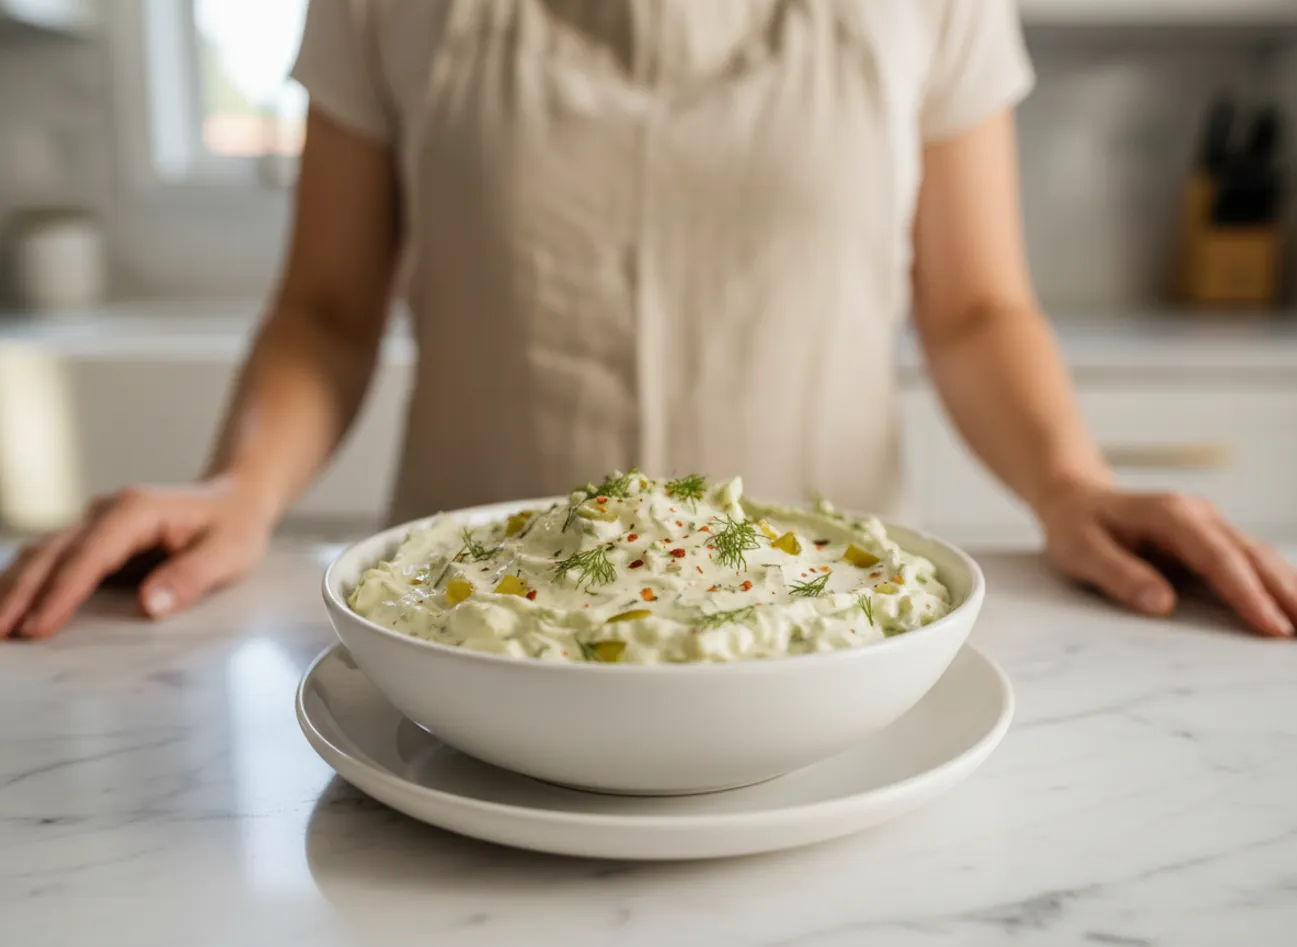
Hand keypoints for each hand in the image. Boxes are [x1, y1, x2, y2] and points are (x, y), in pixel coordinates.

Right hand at [0, 477, 274, 638]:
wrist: (232, 500)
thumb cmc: (233, 527)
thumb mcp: (230, 553)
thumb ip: (192, 577)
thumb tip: (151, 605)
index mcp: (137, 511)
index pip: (90, 555)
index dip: (61, 592)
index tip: (37, 628)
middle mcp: (106, 511)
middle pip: (51, 553)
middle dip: (18, 595)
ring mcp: (93, 522)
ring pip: (40, 554)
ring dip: (11, 589)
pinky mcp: (90, 538)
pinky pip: (49, 560)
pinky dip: (23, 582)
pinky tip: (4, 605)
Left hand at [1037, 482, 1296, 637]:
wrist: (1076, 499)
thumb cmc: (1076, 526)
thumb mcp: (1080, 551)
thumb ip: (1118, 575)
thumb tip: (1162, 605)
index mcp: (1169, 514)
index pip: (1218, 557)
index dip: (1247, 593)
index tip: (1272, 626)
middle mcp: (1199, 515)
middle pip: (1253, 555)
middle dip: (1287, 594)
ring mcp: (1210, 525)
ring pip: (1260, 557)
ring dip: (1290, 590)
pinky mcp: (1213, 540)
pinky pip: (1250, 562)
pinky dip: (1276, 584)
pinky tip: (1294, 608)